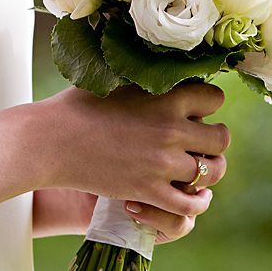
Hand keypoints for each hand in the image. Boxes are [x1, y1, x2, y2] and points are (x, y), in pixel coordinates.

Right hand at [28, 82, 229, 219]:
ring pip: (213, 171)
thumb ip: (150, 79)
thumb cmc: (78, 105)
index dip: (207, 106)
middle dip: (213, 140)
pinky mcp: (149, 190)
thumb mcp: (120, 79)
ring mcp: (163, 163)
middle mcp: (172, 129)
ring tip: (198, 168)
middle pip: (221, 138)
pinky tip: (192, 195)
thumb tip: (168, 67)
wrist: (50, 140)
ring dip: (209, 170)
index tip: (194, 111)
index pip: (216, 99)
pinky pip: (191, 203)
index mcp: (168, 96)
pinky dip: (196, 201)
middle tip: (199, 142)